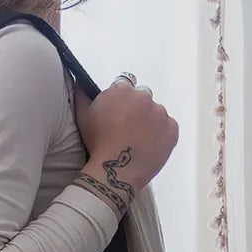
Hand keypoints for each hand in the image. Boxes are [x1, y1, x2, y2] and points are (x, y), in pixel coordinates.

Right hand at [72, 75, 178, 215]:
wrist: (117, 169)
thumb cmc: (97, 142)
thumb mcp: (82, 115)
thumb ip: (81, 94)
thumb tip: (80, 82)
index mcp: (122, 89)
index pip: (125, 85)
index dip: (123, 99)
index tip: (121, 111)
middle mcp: (144, 96)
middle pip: (143, 97)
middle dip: (137, 108)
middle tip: (129, 128)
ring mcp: (160, 112)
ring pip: (156, 112)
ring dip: (150, 121)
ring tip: (139, 140)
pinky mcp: (172, 128)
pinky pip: (169, 127)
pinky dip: (162, 134)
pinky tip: (149, 145)